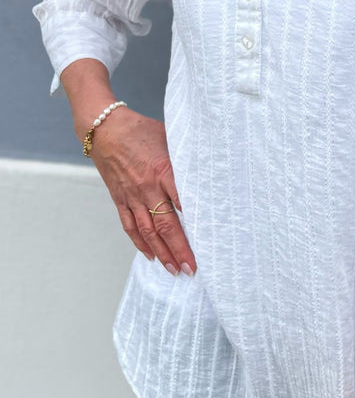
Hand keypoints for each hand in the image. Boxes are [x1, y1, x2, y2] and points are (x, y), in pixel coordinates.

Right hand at [88, 107, 196, 275]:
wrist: (104, 127)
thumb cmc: (141, 130)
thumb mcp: (169, 138)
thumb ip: (186, 158)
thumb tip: (207, 172)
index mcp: (163, 170)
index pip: (182, 202)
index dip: (194, 223)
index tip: (207, 241)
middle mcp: (147, 187)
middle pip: (166, 224)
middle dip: (179, 249)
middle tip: (191, 268)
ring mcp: (131, 195)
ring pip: (147, 231)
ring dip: (161, 253)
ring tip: (174, 270)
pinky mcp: (119, 198)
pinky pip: (129, 225)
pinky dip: (139, 243)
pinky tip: (150, 255)